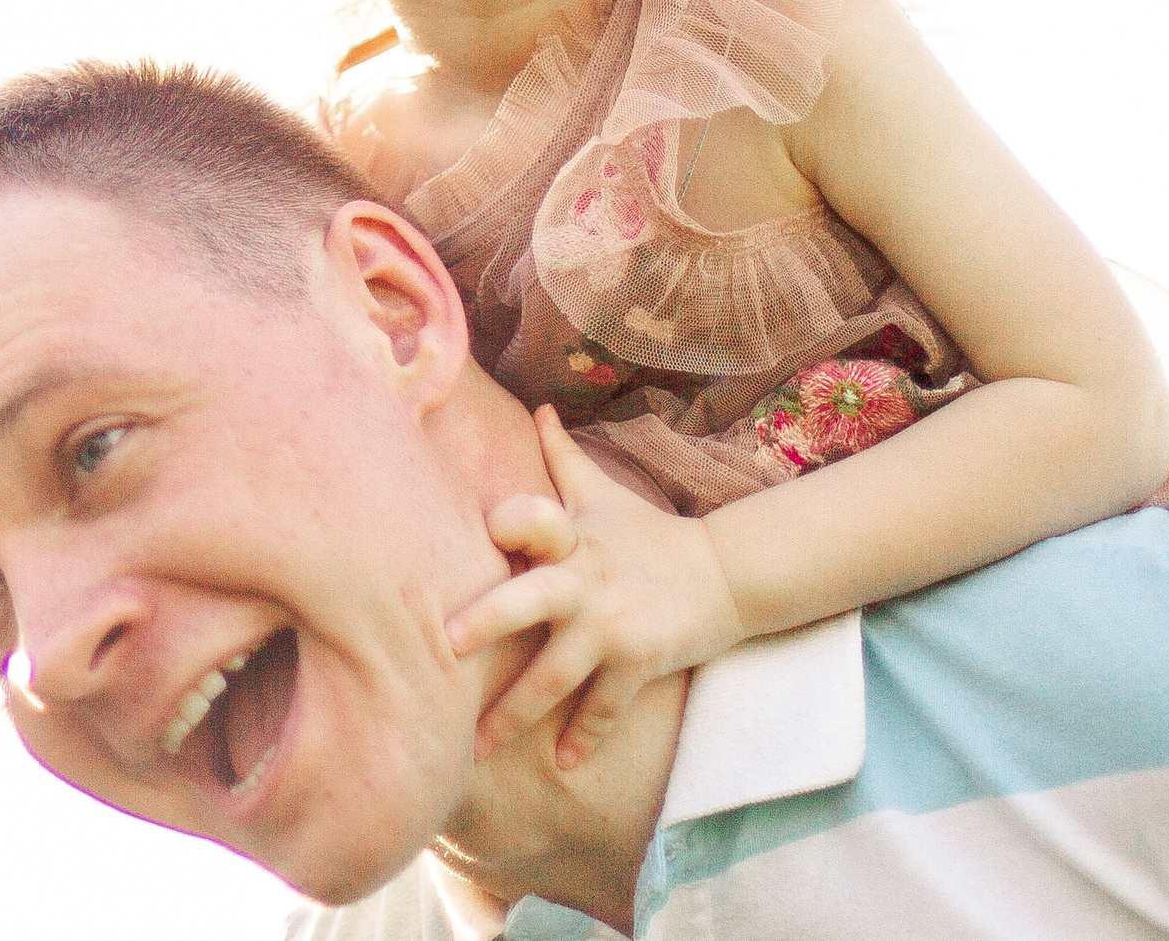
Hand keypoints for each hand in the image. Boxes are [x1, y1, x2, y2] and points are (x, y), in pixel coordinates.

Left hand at [445, 404, 744, 768]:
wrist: (722, 574)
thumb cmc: (645, 532)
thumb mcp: (603, 493)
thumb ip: (562, 457)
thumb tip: (537, 406)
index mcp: (572, 535)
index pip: (535, 519)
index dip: (513, 520)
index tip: (485, 530)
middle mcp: (586, 580)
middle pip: (532, 599)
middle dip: (491, 620)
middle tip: (447, 644)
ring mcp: (613, 626)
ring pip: (556, 675)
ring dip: (515, 713)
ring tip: (477, 748)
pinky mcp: (638, 663)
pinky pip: (604, 707)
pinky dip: (584, 736)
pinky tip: (563, 763)